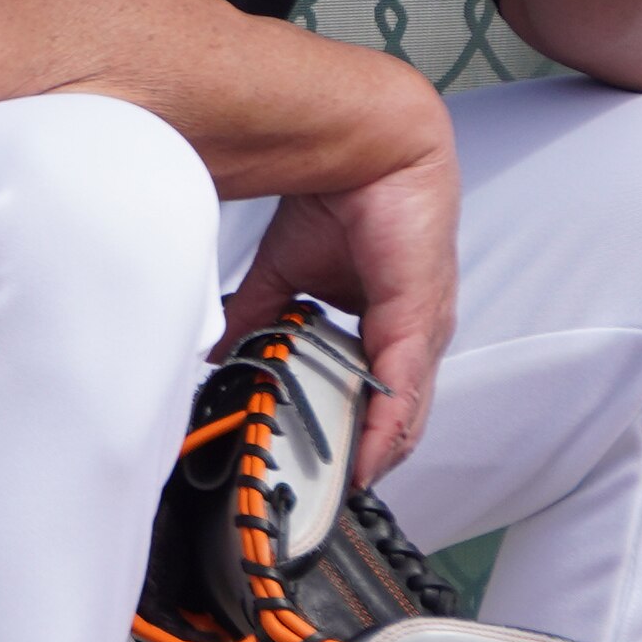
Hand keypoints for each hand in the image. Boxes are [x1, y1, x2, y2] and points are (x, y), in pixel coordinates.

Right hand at [214, 103, 459, 479]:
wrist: (366, 145)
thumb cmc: (339, 200)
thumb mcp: (286, 273)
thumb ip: (259, 315)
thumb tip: (220, 349)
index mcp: (388, 323)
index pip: (377, 399)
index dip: (355, 439)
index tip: (320, 474)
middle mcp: (412, 335)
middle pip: (395, 420)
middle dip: (362, 461)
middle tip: (325, 497)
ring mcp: (421, 332)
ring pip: (404, 416)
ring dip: (371, 458)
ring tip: (337, 490)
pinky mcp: (418, 320)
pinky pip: (402, 391)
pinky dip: (384, 433)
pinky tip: (366, 462)